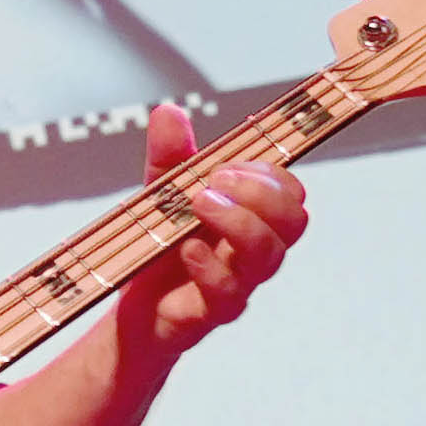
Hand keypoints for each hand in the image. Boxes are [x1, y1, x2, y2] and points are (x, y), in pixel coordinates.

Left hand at [119, 102, 306, 357]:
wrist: (132, 309)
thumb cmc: (159, 248)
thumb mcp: (159, 193)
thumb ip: (169, 156)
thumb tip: (169, 112)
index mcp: (252, 217)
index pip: (291, 193)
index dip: (269, 175)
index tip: (226, 166)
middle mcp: (255, 251)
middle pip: (294, 222)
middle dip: (260, 194)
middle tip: (213, 183)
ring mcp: (238, 283)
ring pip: (268, 256)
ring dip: (238, 222)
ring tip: (198, 204)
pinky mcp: (211, 312)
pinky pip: (229, 294)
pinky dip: (209, 266)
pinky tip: (186, 248)